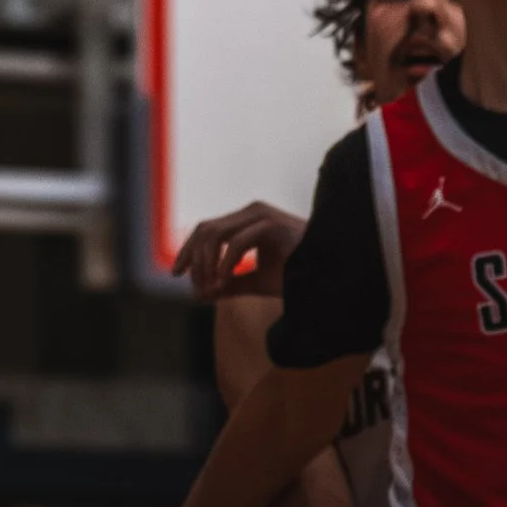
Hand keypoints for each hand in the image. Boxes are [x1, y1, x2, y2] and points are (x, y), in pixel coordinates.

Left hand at [176, 196, 303, 303]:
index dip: (188, 251)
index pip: (206, 229)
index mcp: (247, 220)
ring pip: (215, 234)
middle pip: (205, 229)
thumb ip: (230, 283)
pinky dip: (225, 264)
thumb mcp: (256, 281)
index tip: (177, 274)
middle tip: (195, 288)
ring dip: (207, 265)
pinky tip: (224, 283)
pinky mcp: (272, 225)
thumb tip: (201, 293)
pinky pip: (236, 243)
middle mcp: (252, 212)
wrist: (329, 274)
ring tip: (212, 289)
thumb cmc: (298, 274)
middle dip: (192, 259)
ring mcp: (262, 215)